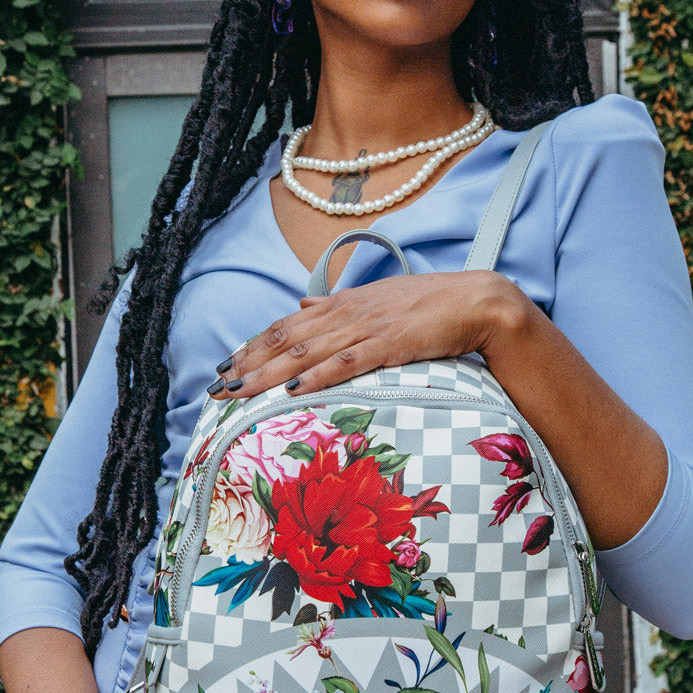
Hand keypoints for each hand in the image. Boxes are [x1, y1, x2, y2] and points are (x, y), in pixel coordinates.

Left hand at [210, 270, 526, 398]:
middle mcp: (346, 312)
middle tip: (216, 387)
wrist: (476, 301)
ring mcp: (366, 327)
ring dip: (268, 373)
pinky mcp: (388, 344)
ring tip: (239, 392)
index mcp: (341, 304)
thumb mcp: (376, 300)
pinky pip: (345, 362)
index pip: (285, 326)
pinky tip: (292, 390)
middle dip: (247, 364)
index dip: (252, 346)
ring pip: (306, 352)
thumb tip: (303, 305)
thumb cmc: (429, 305)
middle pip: (285, 340)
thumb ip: (337, 305)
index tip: (225, 365)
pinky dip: (316, 375)